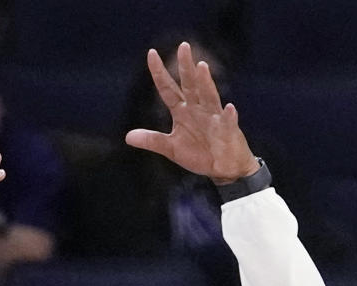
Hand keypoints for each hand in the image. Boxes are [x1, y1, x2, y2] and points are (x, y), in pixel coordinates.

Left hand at [125, 42, 257, 183]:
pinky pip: (227, 122)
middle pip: (190, 85)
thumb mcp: (171, 148)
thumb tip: (127, 137)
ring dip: (205, 83)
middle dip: (186, 68)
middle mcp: (197, 109)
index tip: (151, 53)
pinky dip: (228, 116)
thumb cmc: (199, 153)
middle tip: (183, 47)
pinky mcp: (227, 131)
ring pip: (208, 97)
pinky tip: (229, 108)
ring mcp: (213, 118)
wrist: (222, 167)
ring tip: (201, 66)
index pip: (168, 89)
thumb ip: (151, 140)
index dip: (159, 73)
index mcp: (182, 111)